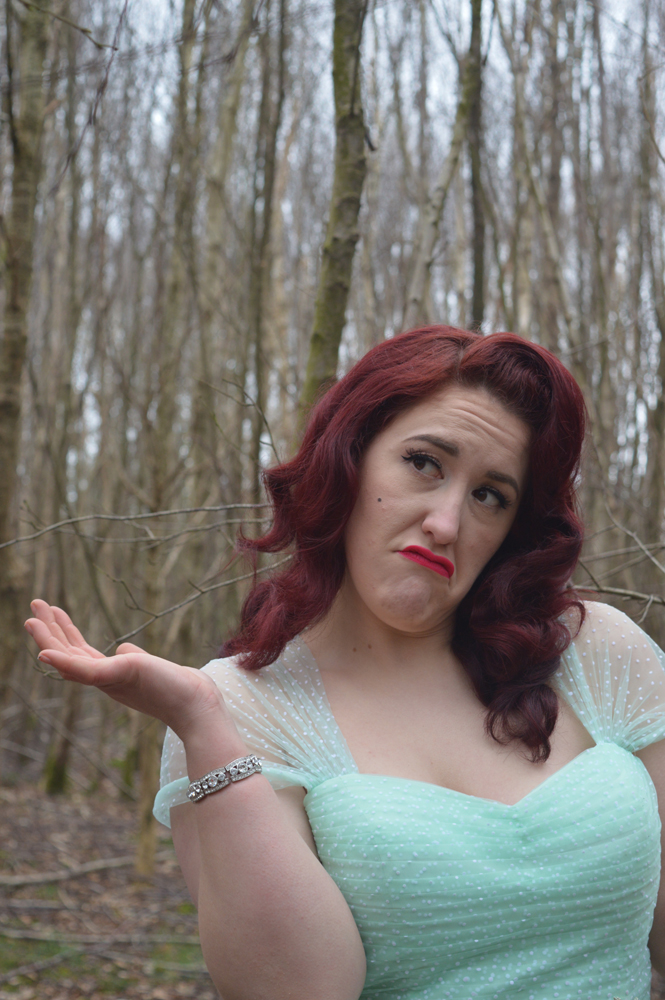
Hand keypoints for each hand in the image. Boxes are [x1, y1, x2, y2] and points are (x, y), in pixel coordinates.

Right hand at [24, 600, 233, 742]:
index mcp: (111, 675)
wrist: (196, 704)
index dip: (63, 634)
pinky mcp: (118, 676)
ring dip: (48, 640)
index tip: (53, 612)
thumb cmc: (176, 687)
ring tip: (31, 619)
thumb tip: (122, 647)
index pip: (79, 653)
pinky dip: (62, 661)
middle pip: (68, 654)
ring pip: (69, 660)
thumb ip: (131, 656)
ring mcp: (110, 680)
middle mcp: (105, 680)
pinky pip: (84, 671)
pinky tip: (44, 652)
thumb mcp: (148, 665)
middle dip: (49, 630)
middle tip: (33, 606)